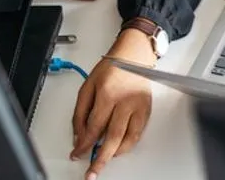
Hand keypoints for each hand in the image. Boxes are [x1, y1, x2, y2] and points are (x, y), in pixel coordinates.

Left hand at [71, 29, 155, 179]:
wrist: (133, 55)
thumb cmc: (111, 68)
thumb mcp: (88, 86)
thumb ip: (81, 112)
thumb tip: (78, 134)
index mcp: (108, 94)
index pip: (94, 127)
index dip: (84, 144)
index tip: (77, 154)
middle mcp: (126, 102)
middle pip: (113, 137)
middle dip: (100, 158)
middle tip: (92, 172)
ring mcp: (139, 107)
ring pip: (128, 139)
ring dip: (115, 153)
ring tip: (104, 160)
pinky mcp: (147, 110)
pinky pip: (138, 134)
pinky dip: (128, 144)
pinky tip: (118, 148)